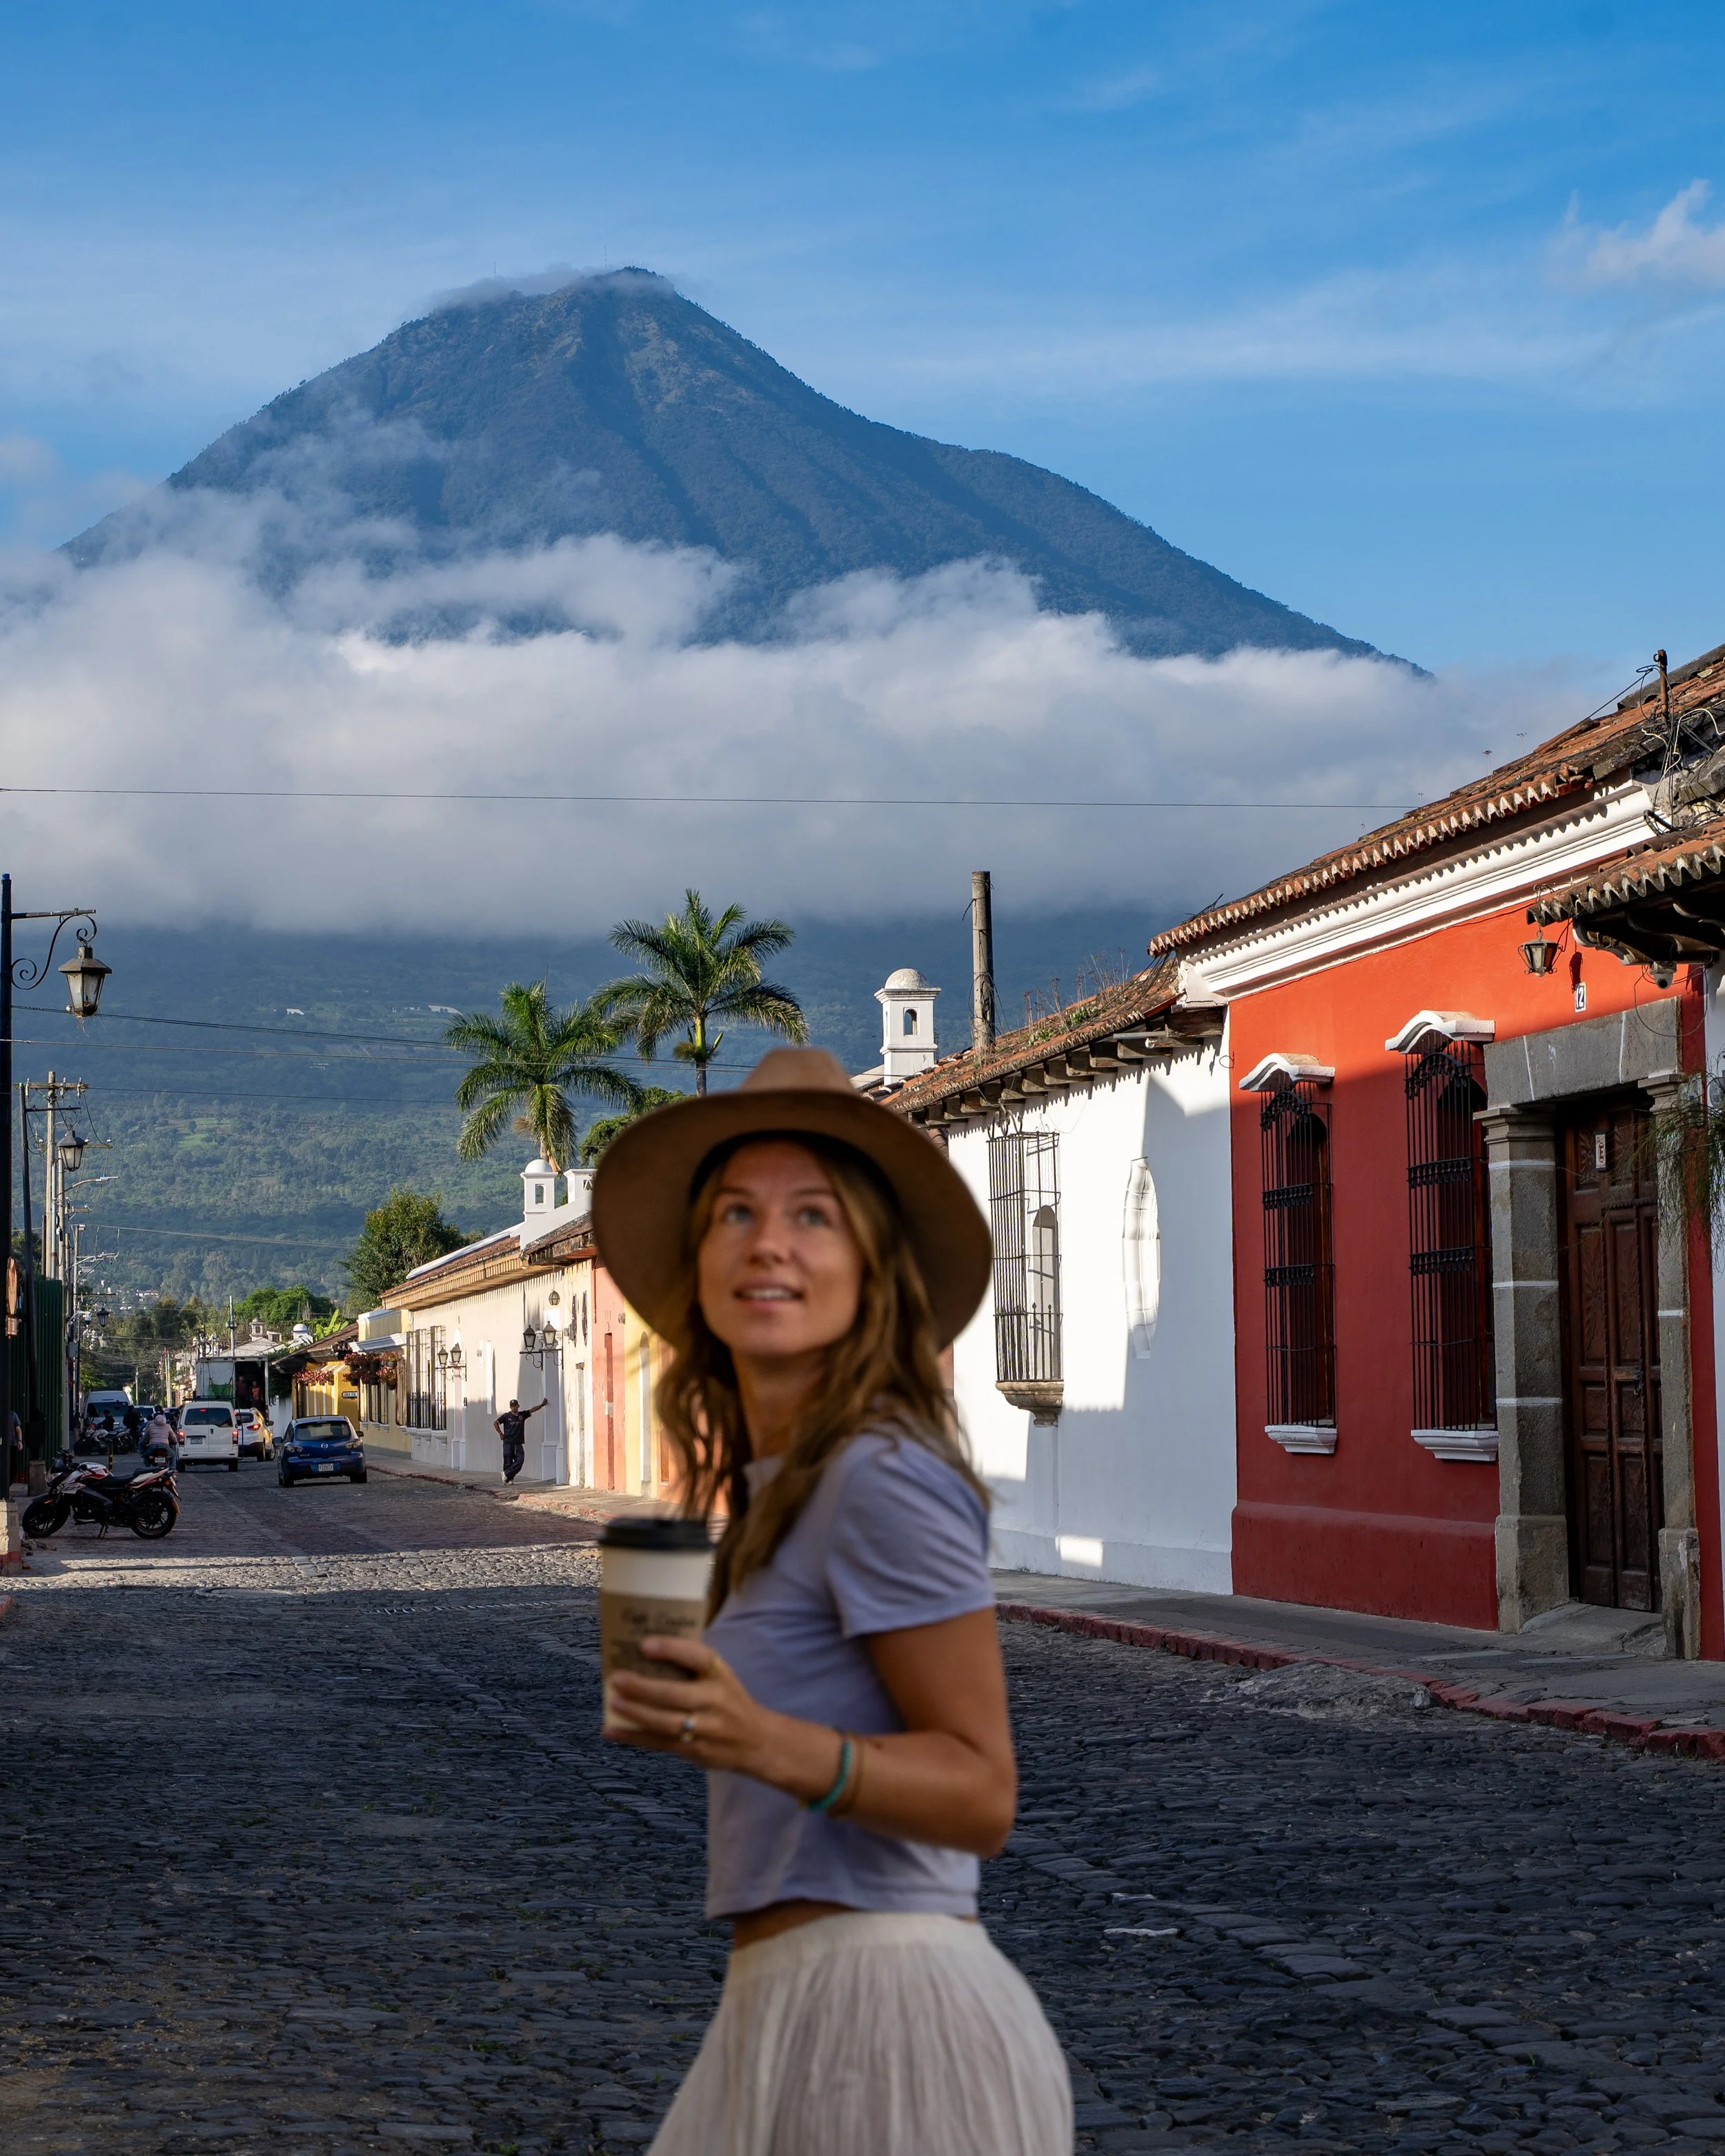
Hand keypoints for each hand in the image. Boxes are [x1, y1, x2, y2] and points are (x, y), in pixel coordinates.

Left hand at [607, 1636, 780, 1776]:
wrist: (757, 1741)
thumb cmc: (729, 1700)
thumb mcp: (721, 1676)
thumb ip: (691, 1666)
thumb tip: (642, 1653)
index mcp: (721, 1675)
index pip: (698, 1656)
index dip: (671, 1649)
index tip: (644, 1644)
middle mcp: (715, 1701)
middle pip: (675, 1694)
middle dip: (643, 1688)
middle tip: (616, 1678)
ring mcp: (706, 1729)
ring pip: (666, 1722)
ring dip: (637, 1713)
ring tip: (614, 1701)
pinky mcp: (695, 1751)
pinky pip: (660, 1744)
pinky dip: (633, 1737)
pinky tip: (611, 1730)